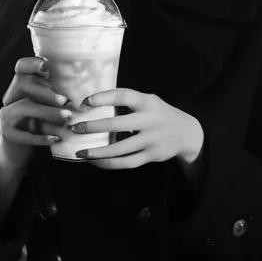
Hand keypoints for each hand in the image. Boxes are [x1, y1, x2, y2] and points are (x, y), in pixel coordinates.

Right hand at [0, 57, 74, 170]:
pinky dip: (41, 137)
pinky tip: (56, 139)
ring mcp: (6, 116)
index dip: (32, 64)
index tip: (47, 67)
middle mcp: (10, 98)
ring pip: (23, 107)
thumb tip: (77, 94)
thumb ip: (55, 96)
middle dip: (45, 92)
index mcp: (21, 86)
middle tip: (65, 101)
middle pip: (22, 84)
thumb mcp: (47, 106)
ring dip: (47, 112)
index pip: (21, 67)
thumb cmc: (39, 124)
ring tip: (66, 117)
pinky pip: (23, 133)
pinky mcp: (7, 134)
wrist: (19, 150)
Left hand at [68, 88, 203, 169]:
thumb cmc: (158, 113)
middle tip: (75, 128)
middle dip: (93, 127)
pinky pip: (127, 162)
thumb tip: (94, 102)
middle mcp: (149, 121)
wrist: (186, 133)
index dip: (104, 97)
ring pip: (120, 149)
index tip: (85, 101)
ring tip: (80, 153)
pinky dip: (109, 164)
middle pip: (117, 124)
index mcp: (147, 103)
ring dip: (98, 152)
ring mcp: (151, 140)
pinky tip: (96, 162)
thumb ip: (128, 101)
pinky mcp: (151, 156)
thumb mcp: (149, 101)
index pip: (124, 96)